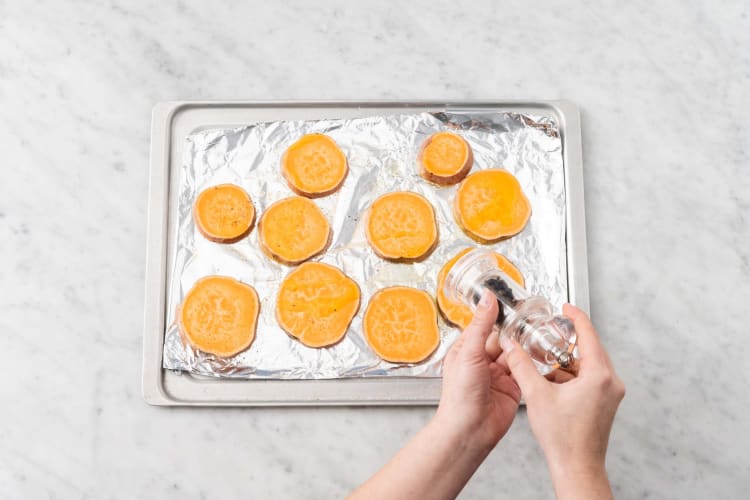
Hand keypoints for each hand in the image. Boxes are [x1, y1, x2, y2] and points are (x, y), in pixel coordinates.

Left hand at [436, 290, 521, 450]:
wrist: (470, 430)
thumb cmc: (459, 396)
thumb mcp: (469, 353)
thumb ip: (481, 325)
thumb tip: (487, 299)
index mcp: (466, 350)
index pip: (483, 325)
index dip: (496, 314)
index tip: (510, 301)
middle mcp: (481, 362)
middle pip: (502, 338)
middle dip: (514, 330)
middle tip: (529, 316)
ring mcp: (497, 375)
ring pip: (514, 353)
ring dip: (523, 346)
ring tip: (536, 332)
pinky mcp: (512, 388)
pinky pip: (523, 370)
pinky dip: (530, 362)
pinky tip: (537, 353)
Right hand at [500, 304, 624, 499]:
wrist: (576, 467)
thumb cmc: (564, 438)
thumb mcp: (536, 394)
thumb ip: (521, 365)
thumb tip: (511, 347)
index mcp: (598, 375)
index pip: (589, 334)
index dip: (576, 317)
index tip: (567, 308)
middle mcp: (610, 383)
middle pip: (590, 349)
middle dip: (568, 341)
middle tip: (551, 333)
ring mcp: (610, 394)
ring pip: (588, 366)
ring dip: (567, 363)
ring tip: (545, 366)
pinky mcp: (605, 404)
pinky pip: (589, 380)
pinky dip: (571, 377)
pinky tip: (553, 385)